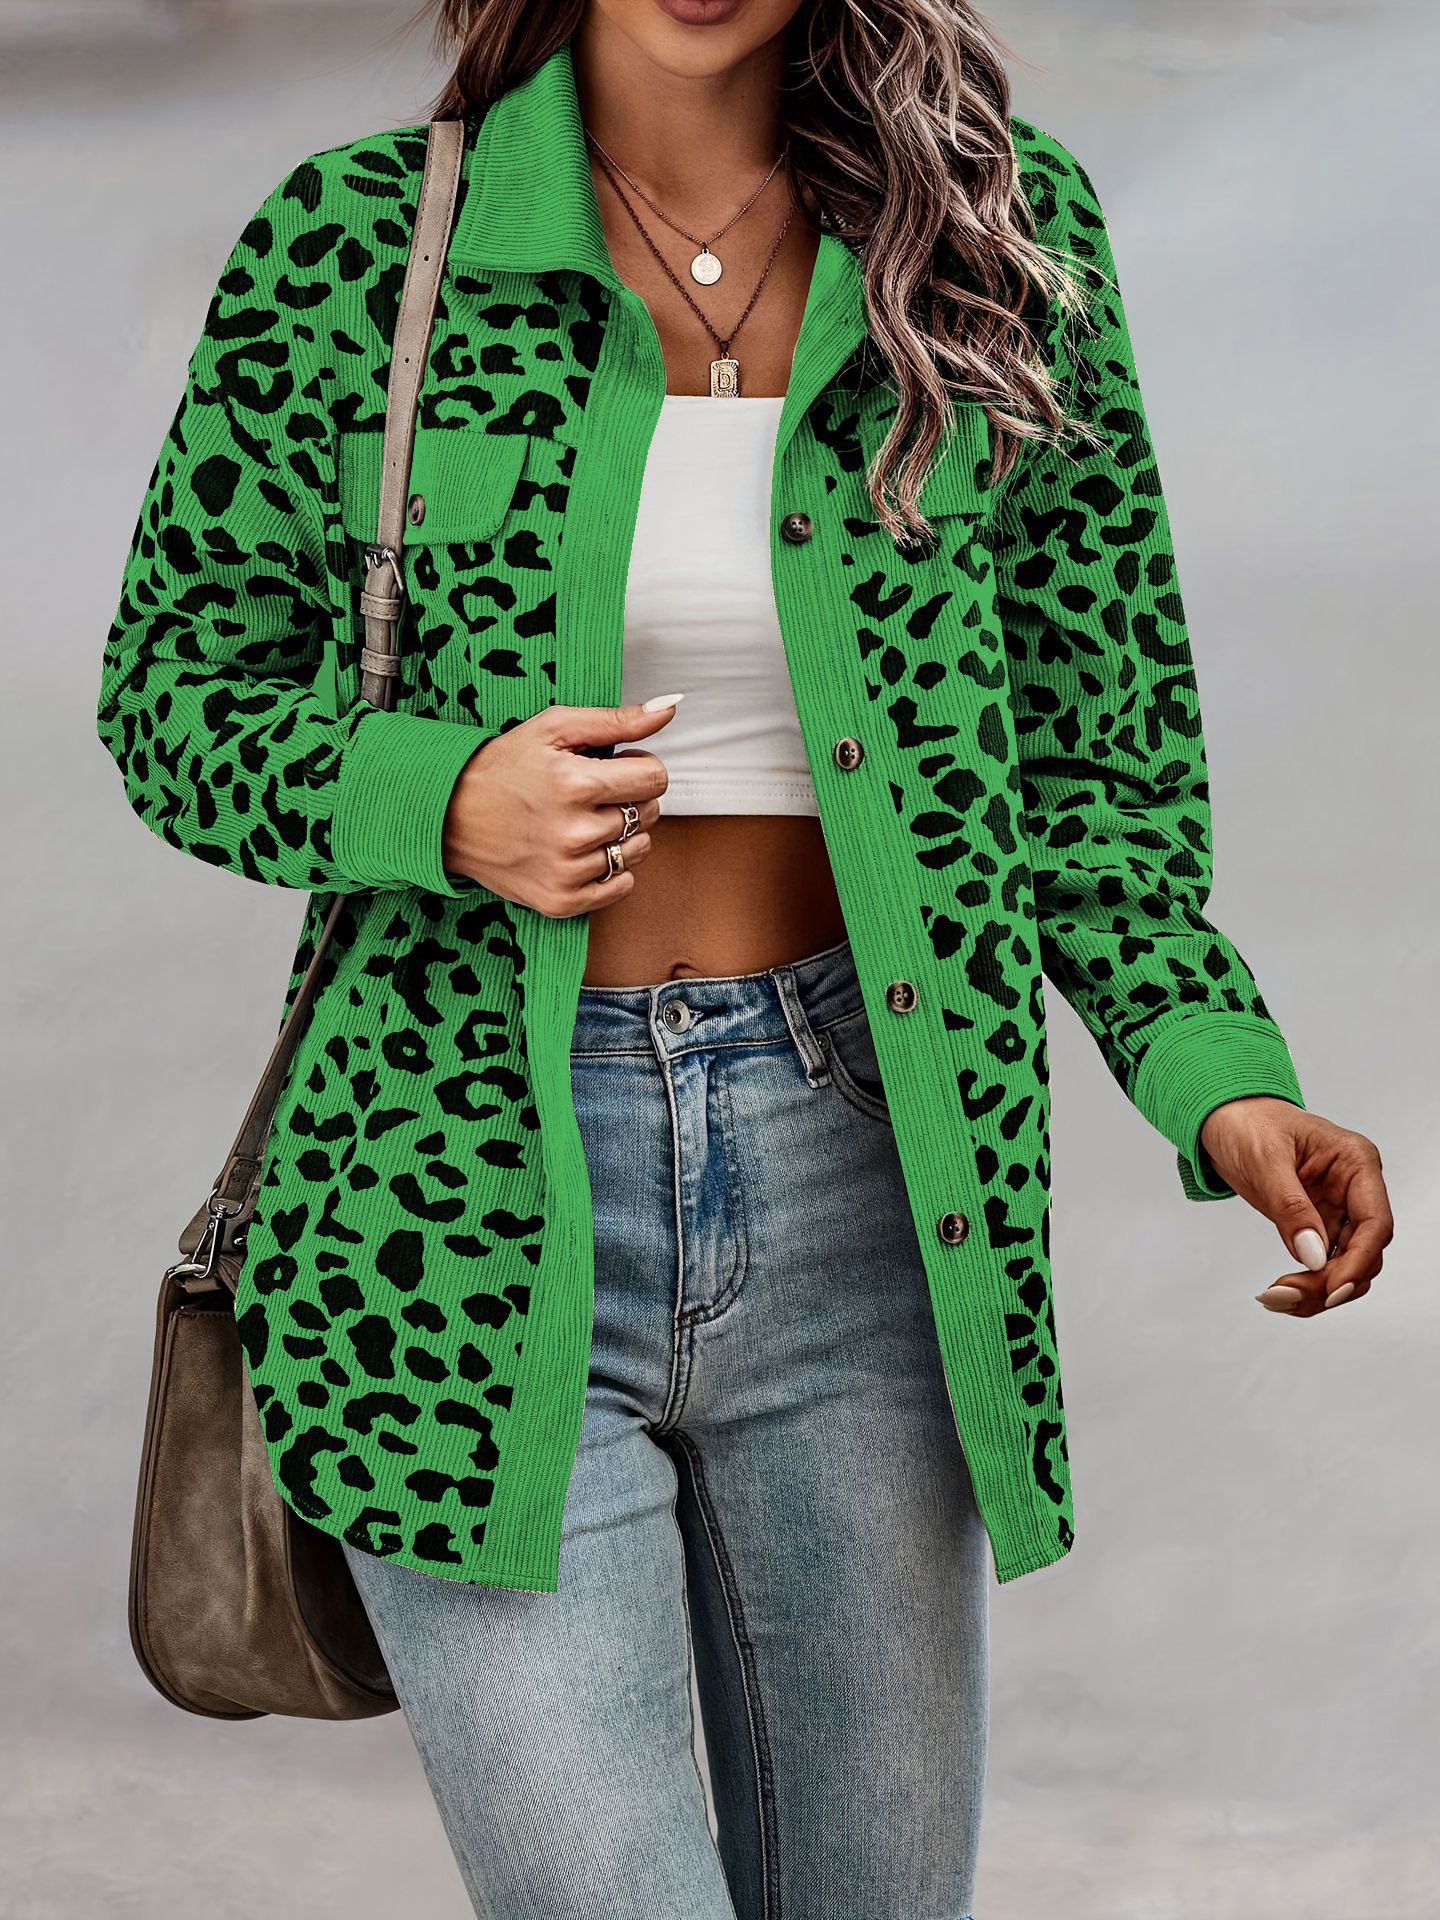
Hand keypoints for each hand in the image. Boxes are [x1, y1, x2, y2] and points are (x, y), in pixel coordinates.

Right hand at [440, 698, 680, 915]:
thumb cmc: (501, 768)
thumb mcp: (554, 728)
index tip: (617, 766)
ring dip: (622, 834)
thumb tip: (669, 707)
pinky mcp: (561, 900)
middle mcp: (575, 833)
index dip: (640, 765)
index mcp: (576, 785)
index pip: (656, 777)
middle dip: (630, 798)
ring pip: (639, 850)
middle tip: (591, 793)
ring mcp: (568, 872)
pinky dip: (611, 870)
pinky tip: (581, 850)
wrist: (448, 816)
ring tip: (583, 820)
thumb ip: (617, 720)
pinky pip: (622, 886)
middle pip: (650, 813)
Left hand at [1198, 1096, 1392, 1316]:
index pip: (1375, 1223)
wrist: (1222, 1118)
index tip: (1332, 1289)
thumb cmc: (1247, 1123)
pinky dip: (1307, 1284)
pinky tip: (1281, 1294)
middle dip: (1331, 1282)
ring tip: (1277, 1298)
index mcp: (1356, 1162)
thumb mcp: (1265, 1160)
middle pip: (1363, 1252)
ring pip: (1346, 1266)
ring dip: (1318, 1291)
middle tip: (1286, 1297)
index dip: (1358, 1261)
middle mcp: (1354, 1188)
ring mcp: (1337, 1209)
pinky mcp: (1316, 1224)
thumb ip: (1291, 1207)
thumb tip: (1314, 1255)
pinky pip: (1323, 1265)